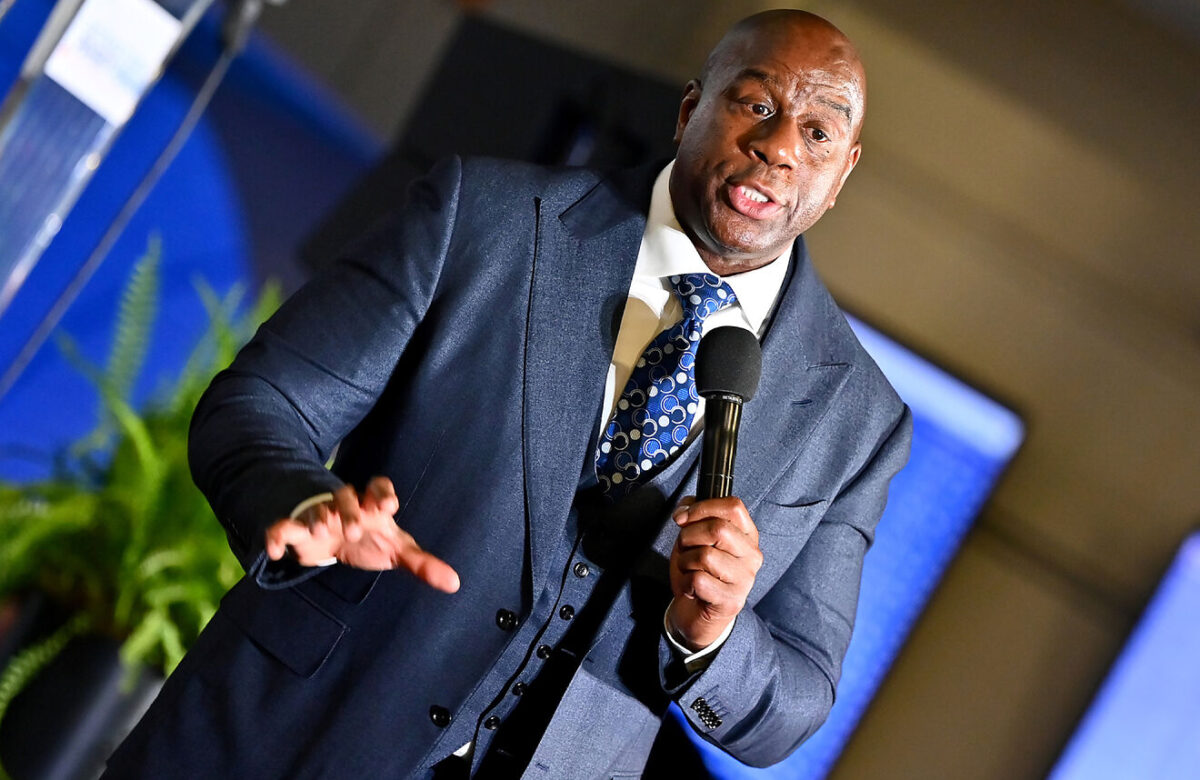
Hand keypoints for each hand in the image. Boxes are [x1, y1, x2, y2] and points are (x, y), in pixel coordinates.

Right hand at [264, 477, 459, 592]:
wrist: (335, 539)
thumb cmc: (372, 539)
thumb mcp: (397, 550)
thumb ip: (423, 564)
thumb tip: (454, 583)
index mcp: (372, 506)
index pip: (378, 487)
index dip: (382, 493)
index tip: (388, 507)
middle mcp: (346, 506)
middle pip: (346, 496)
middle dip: (349, 509)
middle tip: (355, 529)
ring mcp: (320, 516)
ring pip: (316, 509)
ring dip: (318, 517)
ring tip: (322, 530)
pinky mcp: (297, 531)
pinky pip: (282, 527)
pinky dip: (277, 535)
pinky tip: (274, 551)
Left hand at [667, 496, 762, 650]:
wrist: (697, 612)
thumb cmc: (698, 570)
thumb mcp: (695, 537)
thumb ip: (694, 516)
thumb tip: (684, 509)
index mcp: (748, 535)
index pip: (734, 507)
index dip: (703, 507)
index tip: (682, 518)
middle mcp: (752, 555)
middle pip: (718, 529)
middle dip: (689, 536)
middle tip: (684, 547)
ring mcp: (745, 579)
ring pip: (705, 555)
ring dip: (685, 561)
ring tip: (689, 569)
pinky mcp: (731, 601)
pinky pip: (698, 580)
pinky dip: (686, 582)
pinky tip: (692, 588)